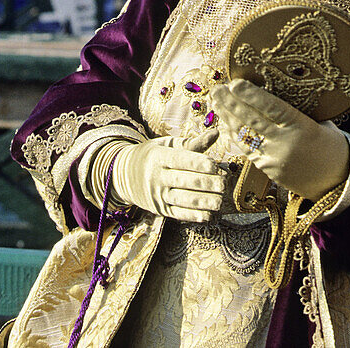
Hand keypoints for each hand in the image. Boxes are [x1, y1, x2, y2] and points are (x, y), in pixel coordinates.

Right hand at [112, 130, 226, 223]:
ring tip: (220, 200)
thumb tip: (217, 132)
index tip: (216, 166)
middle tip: (224, 183)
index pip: (181, 160)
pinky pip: (179, 214)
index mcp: (159, 156)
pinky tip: (209, 215)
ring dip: (204, 202)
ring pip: (183, 200)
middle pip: (185, 181)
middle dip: (207, 183)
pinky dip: (195, 216)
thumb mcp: (168, 144)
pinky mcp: (160, 210)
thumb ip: (193, 142)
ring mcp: (157, 195)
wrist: (124, 175)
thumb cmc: (153, 155)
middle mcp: (157, 177)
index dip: (199, 163)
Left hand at [210, 79, 349, 201]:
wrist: (338, 182)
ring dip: (228, 118)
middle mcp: (285, 143)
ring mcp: (275, 159)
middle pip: (252, 120)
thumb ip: (295, 111)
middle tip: (217, 88)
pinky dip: (234, 135)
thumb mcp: (319, 122)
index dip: (251, 95)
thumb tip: (270, 91)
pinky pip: (247, 150)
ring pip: (245, 136)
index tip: (235, 82)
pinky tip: (226, 124)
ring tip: (217, 102)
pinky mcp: (268, 171)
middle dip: (231, 104)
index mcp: (301, 126)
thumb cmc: (330, 145)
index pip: (271, 107)